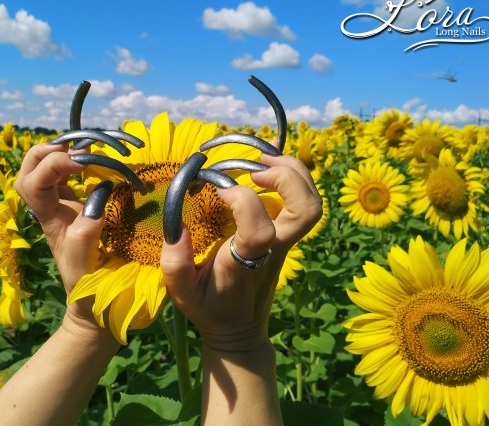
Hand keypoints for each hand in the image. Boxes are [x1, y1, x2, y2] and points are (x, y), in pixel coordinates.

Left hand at [14, 143, 111, 341]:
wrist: (94, 309)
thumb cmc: (91, 293)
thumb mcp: (87, 269)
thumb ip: (85, 238)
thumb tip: (94, 204)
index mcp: (50, 224)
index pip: (33, 184)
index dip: (53, 165)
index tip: (82, 164)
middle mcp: (50, 214)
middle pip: (26, 172)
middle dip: (44, 153)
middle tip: (72, 148)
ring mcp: (60, 212)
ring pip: (40, 173)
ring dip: (56, 156)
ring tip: (81, 151)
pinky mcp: (74, 212)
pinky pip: (64, 181)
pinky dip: (72, 166)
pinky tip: (91, 165)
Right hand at [160, 153, 322, 351]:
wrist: (240, 330)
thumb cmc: (210, 308)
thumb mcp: (181, 291)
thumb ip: (175, 262)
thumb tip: (178, 226)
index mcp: (248, 263)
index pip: (260, 230)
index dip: (244, 202)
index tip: (219, 188)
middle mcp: (275, 249)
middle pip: (306, 211)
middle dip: (287, 178)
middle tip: (256, 166)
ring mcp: (286, 242)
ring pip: (313, 204)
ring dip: (294, 172)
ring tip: (263, 159)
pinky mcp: (287, 236)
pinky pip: (302, 202)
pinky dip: (292, 176)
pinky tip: (267, 166)